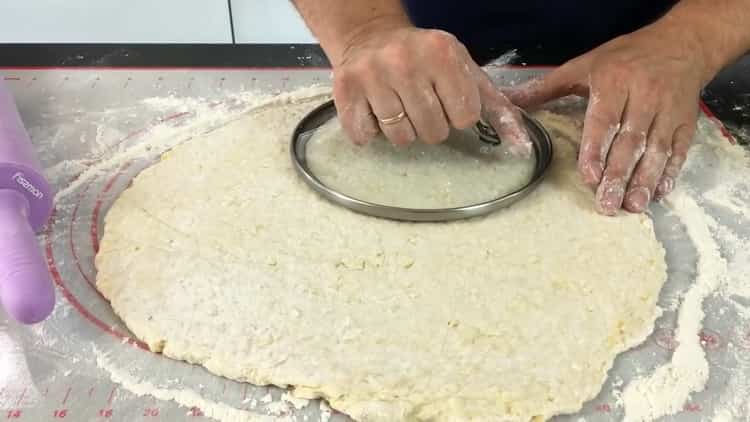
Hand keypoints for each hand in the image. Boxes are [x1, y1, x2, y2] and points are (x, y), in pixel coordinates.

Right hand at [332, 24, 531, 153]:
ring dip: (402, 129)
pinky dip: (371, 131)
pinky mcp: (346, 92)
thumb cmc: (425, 59)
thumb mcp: (464, 71)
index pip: (465, 117)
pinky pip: (366, 137)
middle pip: (433, 132)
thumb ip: (495, 107)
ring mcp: (372, 77)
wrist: (370, 37)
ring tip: (397, 105)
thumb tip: (522, 146)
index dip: (457, 114)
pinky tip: (374, 109)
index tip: (445, 98)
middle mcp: (405, 62)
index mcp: (441, 54)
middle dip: (430, 124)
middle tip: (420, 103)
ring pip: (400, 138)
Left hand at [508, 22, 713, 214]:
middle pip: (630, 141)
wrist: (681, 42)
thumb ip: (546, 87)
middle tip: (607, 205)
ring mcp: (668, 109)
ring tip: (633, 206)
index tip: (588, 177)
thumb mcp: (583, 65)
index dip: (596, 149)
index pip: (603, 120)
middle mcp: (644, 95)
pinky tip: (659, 192)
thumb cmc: (624, 57)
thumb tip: (509, 102)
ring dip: (645, 180)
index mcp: (614, 81)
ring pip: (657, 148)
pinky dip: (671, 171)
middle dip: (619, 175)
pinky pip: (680, 148)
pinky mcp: (687, 120)